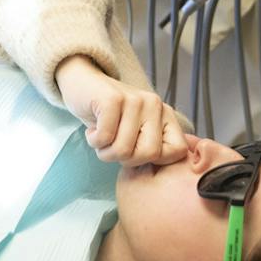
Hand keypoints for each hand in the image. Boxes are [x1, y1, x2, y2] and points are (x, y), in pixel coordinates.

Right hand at [57, 56, 188, 166]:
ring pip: (124, 150)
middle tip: (114, 144)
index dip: (154, 161)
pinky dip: (94, 141)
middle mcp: (154, 104)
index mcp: (165, 114)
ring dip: (105, 151)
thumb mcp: (137, 132)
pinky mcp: (112, 99)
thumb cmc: (109, 117)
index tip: (136, 151)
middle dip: (125, 158)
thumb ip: (151, 147)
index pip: (178, 151)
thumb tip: (161, 177)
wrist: (83, 83)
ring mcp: (134, 99)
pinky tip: (93, 129)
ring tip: (102, 136)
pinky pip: (105, 138)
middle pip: (149, 154)